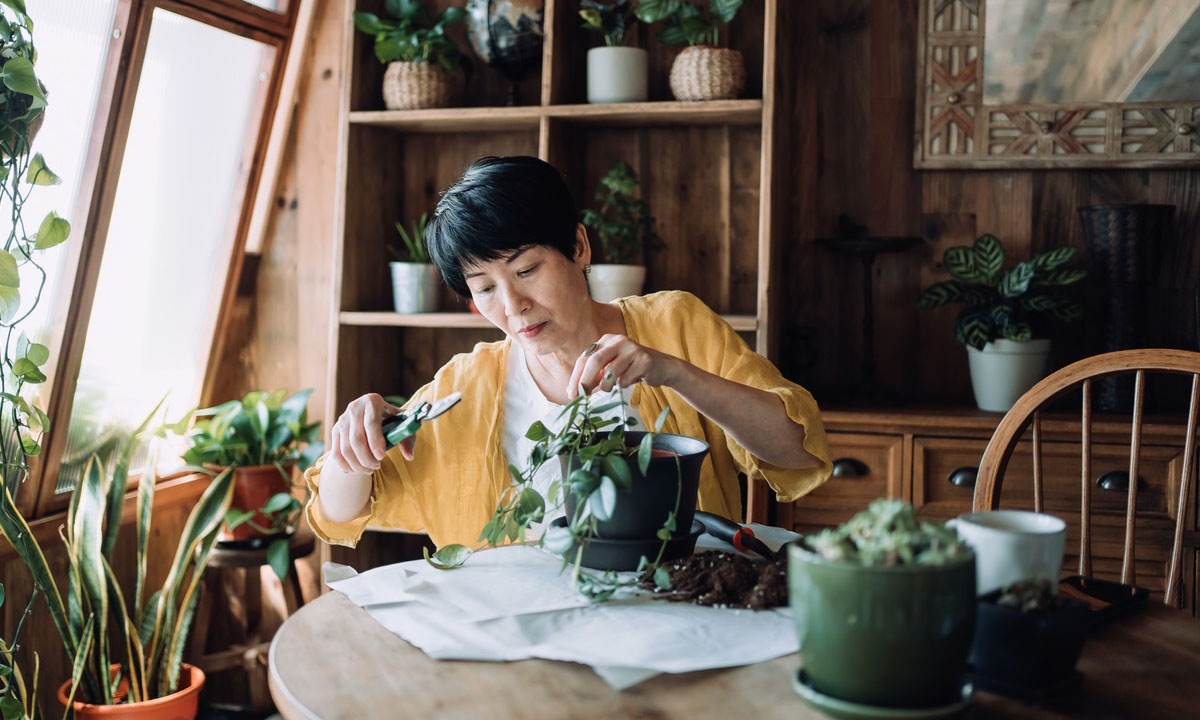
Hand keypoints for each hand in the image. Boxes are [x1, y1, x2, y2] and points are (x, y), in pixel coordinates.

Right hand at [329, 393, 415, 472]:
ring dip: (358, 464)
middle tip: (377, 466)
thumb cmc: (392, 421)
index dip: (375, 441)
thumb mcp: (402, 426)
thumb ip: (407, 439)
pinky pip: (336, 453)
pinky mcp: (335, 430)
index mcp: (372, 401)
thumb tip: (409, 456)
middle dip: (367, 458)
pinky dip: (345, 466)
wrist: (375, 414)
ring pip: (346, 449)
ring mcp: (342, 419)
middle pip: (356, 439)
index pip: (371, 423)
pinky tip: (356, 470)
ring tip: (370, 469)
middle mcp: (354, 408)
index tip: (381, 457)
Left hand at [566, 334, 681, 397]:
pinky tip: (630, 381)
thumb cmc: (631, 368)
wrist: (660, 367)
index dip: (576, 377)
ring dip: (605, 385)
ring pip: (611, 371)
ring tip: (608, 388)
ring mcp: (632, 349)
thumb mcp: (610, 368)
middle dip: (585, 381)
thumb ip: (594, 375)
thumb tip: (575, 391)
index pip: (584, 358)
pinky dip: (624, 385)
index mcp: (605, 340)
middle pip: (595, 361)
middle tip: (581, 396)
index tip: (571, 393)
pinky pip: (627, 378)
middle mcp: (617, 340)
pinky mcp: (644, 359)